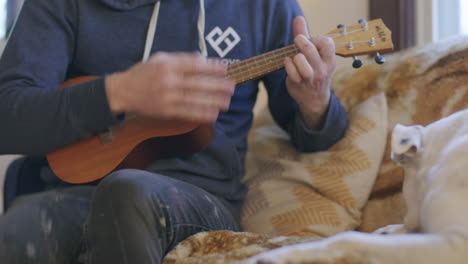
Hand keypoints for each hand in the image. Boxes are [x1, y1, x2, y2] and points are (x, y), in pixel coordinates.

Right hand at [105, 52, 234, 122]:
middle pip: (198, 83)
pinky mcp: (165, 111)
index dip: (212, 67)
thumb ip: (180, 58)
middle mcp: (168, 80)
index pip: (194, 65)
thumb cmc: (143, 73)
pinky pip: (188, 113)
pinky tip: (213, 114)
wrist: (122, 92)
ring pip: (195, 99)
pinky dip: (202, 114)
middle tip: (232, 87)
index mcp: (168, 65)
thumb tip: (202, 59)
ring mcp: (167, 97)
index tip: (225, 69)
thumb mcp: (159, 59)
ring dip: (214, 101)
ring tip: (227, 101)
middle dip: (217, 86)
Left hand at [284, 16, 335, 128]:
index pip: (327, 43)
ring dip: (294, 55)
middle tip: (297, 40)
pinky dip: (287, 63)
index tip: (312, 42)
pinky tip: (288, 63)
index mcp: (329, 60)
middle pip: (310, 50)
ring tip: (294, 57)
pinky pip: (290, 70)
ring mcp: (310, 78)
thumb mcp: (315, 54)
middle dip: (301, 41)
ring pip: (300, 60)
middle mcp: (321, 69)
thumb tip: (298, 18)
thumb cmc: (314, 71)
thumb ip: (305, 35)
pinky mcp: (298, 83)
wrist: (314, 99)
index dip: (317, 39)